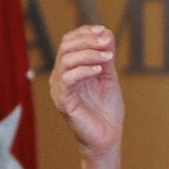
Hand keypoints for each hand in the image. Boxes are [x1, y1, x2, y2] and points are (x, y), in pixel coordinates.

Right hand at [48, 25, 124, 158]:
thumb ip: (106, 57)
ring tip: (108, 57)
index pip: (69, 42)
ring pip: (66, 59)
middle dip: (88, 40)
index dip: (84, 32)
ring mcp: (59, 89)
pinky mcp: (63, 101)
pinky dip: (84, 69)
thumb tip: (106, 32)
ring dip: (89, 53)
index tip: (103, 30)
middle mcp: (60, 77)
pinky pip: (68, 78)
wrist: (107, 137)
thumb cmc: (106, 110)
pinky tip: (99, 70)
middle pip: (66, 46)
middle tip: (106, 42)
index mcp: (69, 69)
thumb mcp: (109, 77)